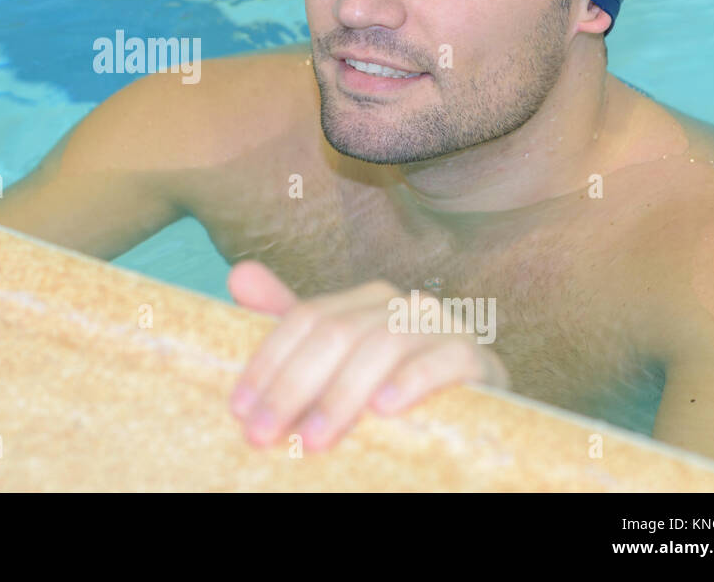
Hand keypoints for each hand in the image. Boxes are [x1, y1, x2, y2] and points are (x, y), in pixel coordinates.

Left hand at [228, 260, 508, 450]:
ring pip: (382, 345)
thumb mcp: (336, 364)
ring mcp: (439, 327)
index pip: (304, 318)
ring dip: (342, 395)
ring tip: (314, 440)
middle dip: (292, 386)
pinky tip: (384, 411)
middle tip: (263, 435)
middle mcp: (398, 305)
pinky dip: (412, 381)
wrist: (471, 414)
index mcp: (361, 301)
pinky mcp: (474, 357)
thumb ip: (291, 324)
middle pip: (335, 333)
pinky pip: (445, 360)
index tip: (239, 410)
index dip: (267, 362)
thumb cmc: (391, 389)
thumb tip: (238, 273)